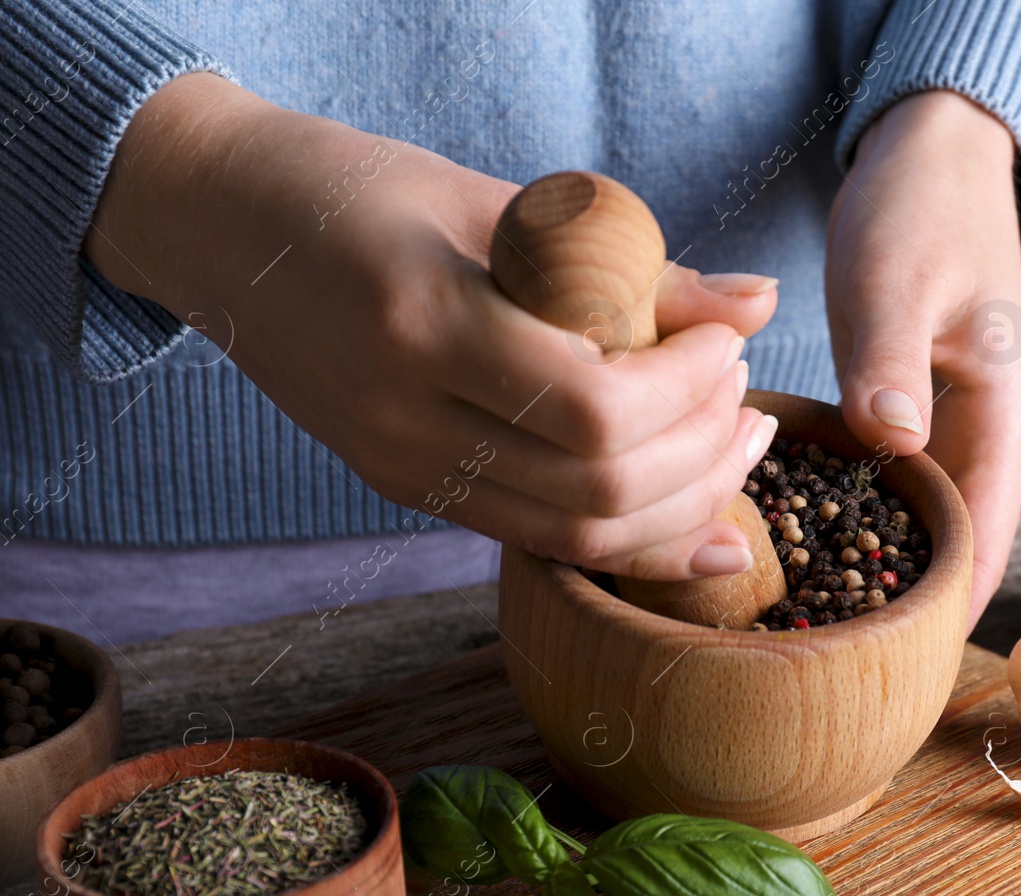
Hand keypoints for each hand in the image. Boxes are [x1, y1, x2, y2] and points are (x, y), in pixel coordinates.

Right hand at [86, 74, 779, 578]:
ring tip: (736, 440)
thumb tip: (759, 303)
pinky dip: (629, 536)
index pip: (594, 407)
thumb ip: (636, 267)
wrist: (222, 229)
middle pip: (597, 490)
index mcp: (425, 323)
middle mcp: (405, 418)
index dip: (686, 390)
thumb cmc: (359, 190)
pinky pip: (539, 539)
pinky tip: (694, 511)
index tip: (725, 344)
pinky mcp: (408, 489)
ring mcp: (400, 468)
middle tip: (746, 395)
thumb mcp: (499, 203)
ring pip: (575, 537)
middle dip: (703, 451)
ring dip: (682, 501)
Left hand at [827, 90, 1020, 632]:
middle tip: (839, 661)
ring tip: (818, 618)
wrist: (933, 150)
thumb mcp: (899, 279)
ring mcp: (952, 416)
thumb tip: (890, 445)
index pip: (984, 533)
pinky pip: (894, 474)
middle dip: (909, 597)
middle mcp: (986, 427)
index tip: (898, 665)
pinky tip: (807, 532)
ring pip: (923, 510)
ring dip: (882, 557)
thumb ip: (892, 363)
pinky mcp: (914, 400)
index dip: (948, 604)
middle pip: (957, 538)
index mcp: (1003, 410)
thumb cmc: (922, 205)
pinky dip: (859, 506)